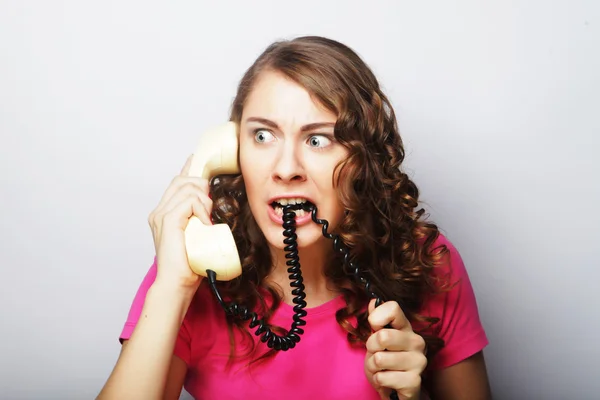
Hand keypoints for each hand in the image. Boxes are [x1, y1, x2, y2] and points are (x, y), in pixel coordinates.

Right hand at [147, 154, 212, 289]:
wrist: (176, 284)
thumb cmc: (189, 265)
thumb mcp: (197, 236)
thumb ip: (200, 221)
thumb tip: (213, 210)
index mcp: (163, 214)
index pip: (176, 183)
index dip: (188, 169)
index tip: (196, 159)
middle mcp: (159, 212)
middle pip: (182, 180)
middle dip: (201, 186)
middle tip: (210, 206)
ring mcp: (161, 215)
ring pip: (187, 188)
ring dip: (204, 201)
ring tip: (207, 220)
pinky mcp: (167, 220)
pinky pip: (189, 201)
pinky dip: (201, 209)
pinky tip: (204, 223)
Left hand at [364, 299, 427, 399]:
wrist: (395, 390)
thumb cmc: (386, 362)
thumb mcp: (376, 340)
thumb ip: (376, 321)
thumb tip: (373, 301)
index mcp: (406, 328)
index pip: (393, 308)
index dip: (376, 318)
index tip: (375, 328)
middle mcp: (417, 342)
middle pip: (382, 336)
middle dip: (371, 348)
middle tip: (377, 354)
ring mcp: (418, 362)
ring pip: (380, 359)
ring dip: (373, 367)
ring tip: (382, 370)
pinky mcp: (414, 381)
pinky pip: (382, 378)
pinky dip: (378, 381)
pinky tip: (387, 381)